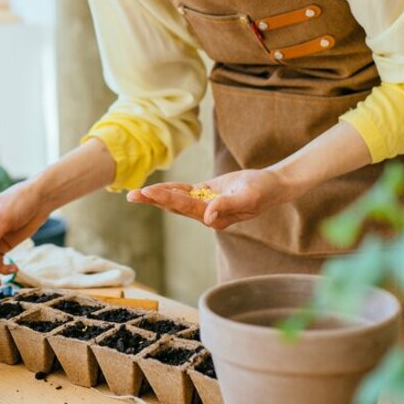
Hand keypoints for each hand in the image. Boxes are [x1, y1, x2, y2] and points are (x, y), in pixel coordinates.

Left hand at [127, 168, 296, 229]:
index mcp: (215, 217)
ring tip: (135, 194)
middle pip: (175, 206)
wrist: (272, 186)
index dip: (166, 198)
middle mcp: (207, 214)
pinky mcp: (207, 195)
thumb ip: (228, 205)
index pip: (185, 207)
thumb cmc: (262, 191)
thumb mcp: (248, 196)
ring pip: (176, 200)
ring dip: (156, 197)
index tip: (148, 192)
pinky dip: (170, 189)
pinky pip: (184, 192)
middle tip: (131, 195)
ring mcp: (205, 205)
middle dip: (152, 200)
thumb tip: (207, 217)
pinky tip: (155, 189)